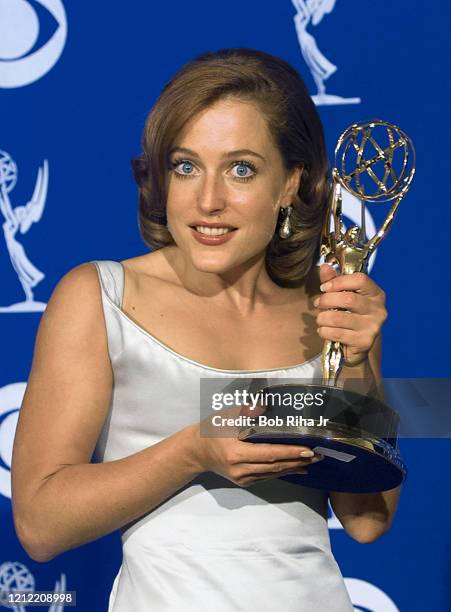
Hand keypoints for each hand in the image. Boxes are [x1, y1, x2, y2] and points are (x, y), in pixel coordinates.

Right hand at [192, 406, 323, 486]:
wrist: (195, 452)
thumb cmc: (211, 430)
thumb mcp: (225, 416)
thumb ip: (245, 411)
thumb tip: (265, 403)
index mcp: (236, 453)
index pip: (269, 453)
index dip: (290, 452)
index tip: (307, 449)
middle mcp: (240, 469)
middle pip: (275, 466)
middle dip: (298, 460)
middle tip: (319, 455)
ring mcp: (242, 478)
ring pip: (273, 473)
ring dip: (294, 467)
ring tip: (312, 461)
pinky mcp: (244, 481)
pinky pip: (267, 476)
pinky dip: (283, 471)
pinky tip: (296, 468)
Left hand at [314, 263, 386, 365]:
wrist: (356, 346)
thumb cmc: (348, 316)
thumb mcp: (342, 296)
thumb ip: (333, 281)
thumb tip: (324, 266)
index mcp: (375, 294)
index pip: (360, 279)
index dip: (338, 281)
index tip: (324, 287)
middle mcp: (378, 310)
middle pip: (348, 299)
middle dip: (326, 300)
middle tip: (318, 304)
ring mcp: (373, 327)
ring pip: (339, 318)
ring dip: (323, 318)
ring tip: (320, 319)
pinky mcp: (364, 342)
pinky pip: (337, 334)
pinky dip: (324, 331)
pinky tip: (324, 330)